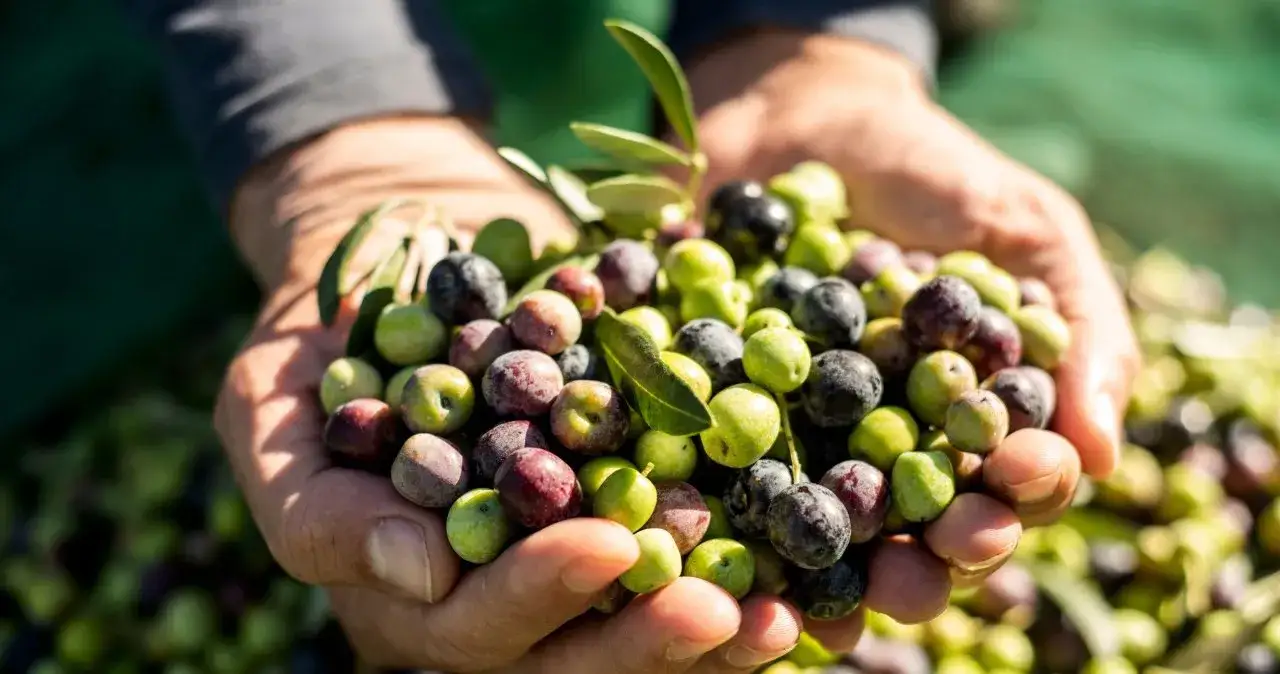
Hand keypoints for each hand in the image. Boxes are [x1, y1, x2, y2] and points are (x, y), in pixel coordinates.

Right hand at [215, 117, 804, 672]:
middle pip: (573, 646)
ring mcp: (565, 549)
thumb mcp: (264, 404)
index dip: (538, 593)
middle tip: (722, 610)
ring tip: (783, 610)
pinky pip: (691, 541)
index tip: (606, 543)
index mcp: (409, 589)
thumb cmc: (320, 332)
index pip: (471, 622)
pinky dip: (749, 552)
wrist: (411, 245)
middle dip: (644, 633)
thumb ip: (316, 503)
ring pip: (640, 613)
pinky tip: (806, 554)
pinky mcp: (628, 496)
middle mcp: (493, 591)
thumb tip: (421, 578)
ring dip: (714, 622)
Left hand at [682, 28, 1138, 627]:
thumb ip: (1076, 326)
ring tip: (823, 596)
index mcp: (969, 425)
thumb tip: (1101, 452)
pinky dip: (713, 513)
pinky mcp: (715, 423)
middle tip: (919, 572)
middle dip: (923, 564)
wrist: (801, 117)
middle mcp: (888, 453)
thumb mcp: (1023, 227)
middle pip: (913, 536)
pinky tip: (716, 541)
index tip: (1015, 487)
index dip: (1016, 499)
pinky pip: (714, 481)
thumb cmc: (932, 173)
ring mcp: (800, 445)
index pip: (1006, 487)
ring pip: (816, 535)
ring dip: (822, 572)